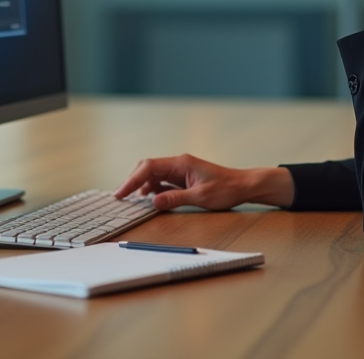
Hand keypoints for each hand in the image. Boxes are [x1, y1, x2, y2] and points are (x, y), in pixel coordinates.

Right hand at [113, 154, 294, 210]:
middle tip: (120, 195)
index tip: (121, 192)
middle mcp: (179, 163)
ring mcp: (181, 170)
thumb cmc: (226, 189)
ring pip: (154, 174)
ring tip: (131, 198)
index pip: (149, 167)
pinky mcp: (184, 178)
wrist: (243, 186)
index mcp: (181, 163)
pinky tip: (150, 197)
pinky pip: (163, 180)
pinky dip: (153, 188)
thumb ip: (175, 199)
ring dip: (142, 184)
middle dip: (132, 180)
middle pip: (148, 167)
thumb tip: (153, 201)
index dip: (132, 179)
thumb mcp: (200, 197)